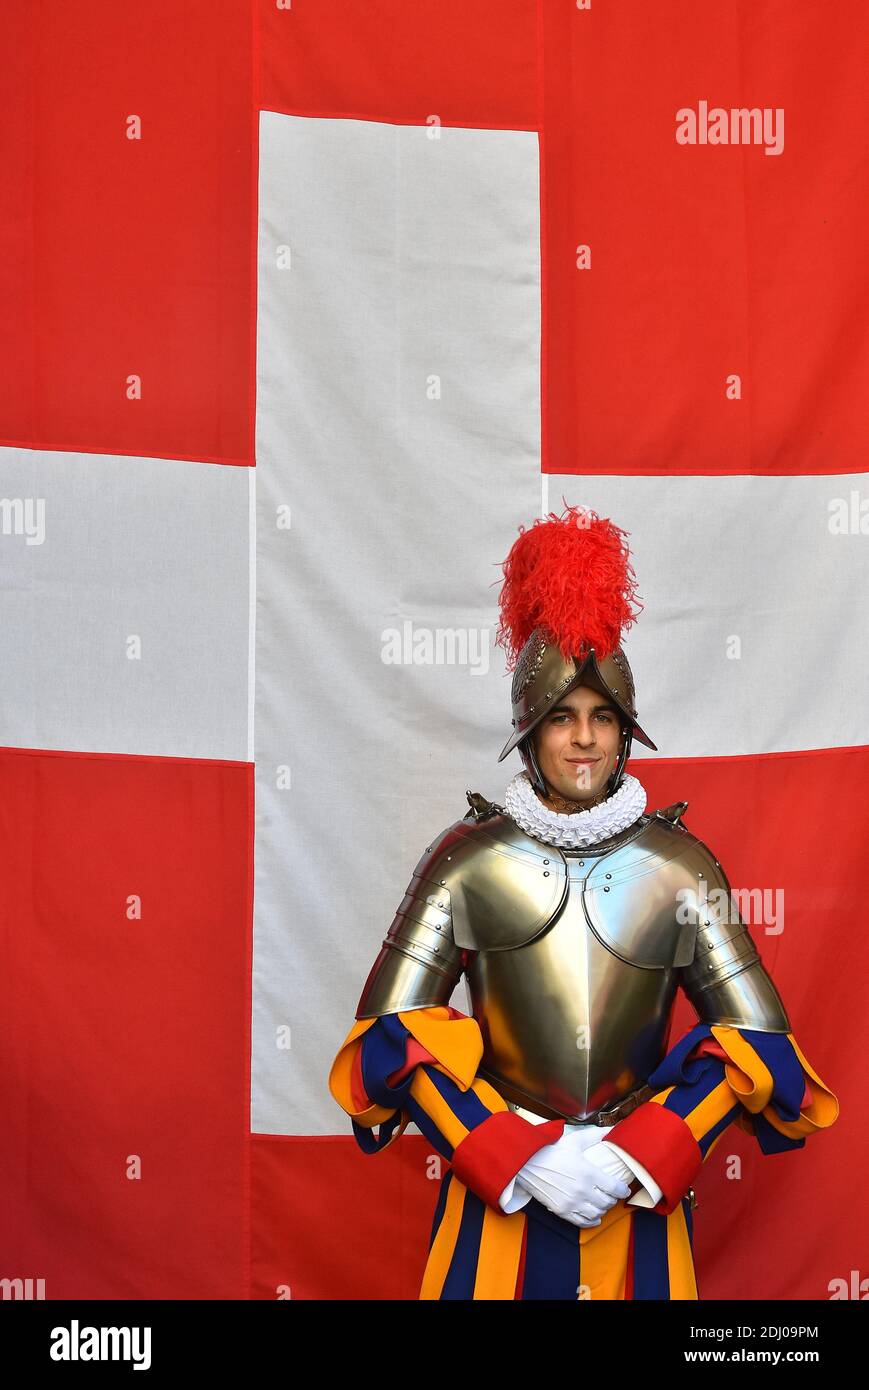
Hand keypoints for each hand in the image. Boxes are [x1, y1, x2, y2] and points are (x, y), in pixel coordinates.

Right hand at [515, 1124, 631, 1227]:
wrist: (527, 1163)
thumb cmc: (551, 1150)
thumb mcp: (574, 1140)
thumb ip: (595, 1135)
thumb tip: (613, 1128)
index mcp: (588, 1173)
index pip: (615, 1187)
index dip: (623, 1190)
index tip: (625, 1189)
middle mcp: (582, 1191)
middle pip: (607, 1202)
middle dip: (613, 1199)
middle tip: (613, 1194)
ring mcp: (572, 1203)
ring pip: (597, 1213)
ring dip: (603, 1210)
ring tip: (603, 1204)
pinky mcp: (562, 1211)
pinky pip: (582, 1222)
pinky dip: (592, 1221)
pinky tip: (595, 1217)